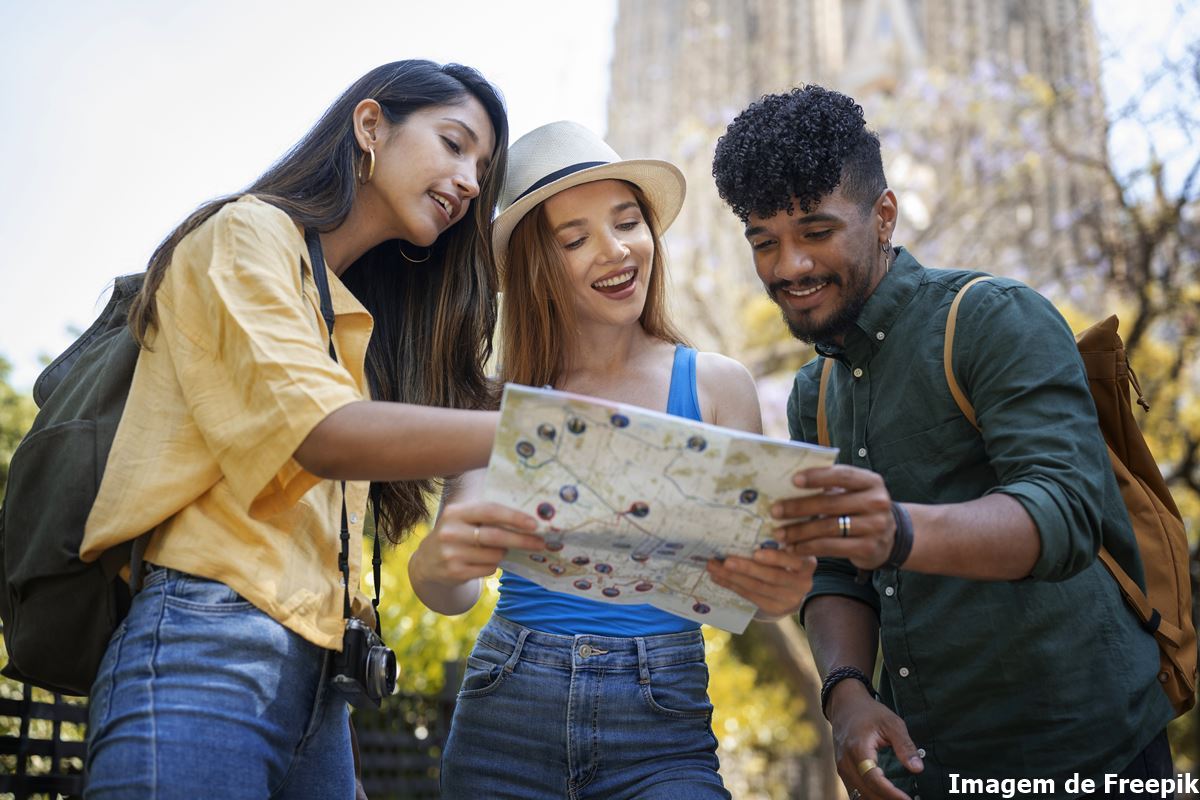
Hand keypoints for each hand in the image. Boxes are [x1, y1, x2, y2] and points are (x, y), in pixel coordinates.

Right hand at [410, 499, 541, 587]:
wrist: (427, 561)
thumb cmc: (457, 534)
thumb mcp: (464, 519)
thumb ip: (488, 515)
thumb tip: (529, 519)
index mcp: (456, 512)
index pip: (490, 511)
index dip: (514, 517)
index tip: (534, 524)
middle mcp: (451, 532)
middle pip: (496, 536)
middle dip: (522, 540)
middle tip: (540, 543)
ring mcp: (451, 554)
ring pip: (495, 555)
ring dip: (504, 553)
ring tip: (500, 550)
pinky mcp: (454, 572)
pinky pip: (488, 569)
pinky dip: (493, 565)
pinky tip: (485, 561)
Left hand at [706, 547, 815, 618]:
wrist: (793, 592)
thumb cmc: (788, 562)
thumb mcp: (790, 552)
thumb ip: (778, 544)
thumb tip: (746, 528)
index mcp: (807, 564)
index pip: (792, 561)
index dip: (775, 558)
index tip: (756, 553)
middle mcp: (802, 584)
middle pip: (771, 577)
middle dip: (746, 568)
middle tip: (726, 560)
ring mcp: (788, 599)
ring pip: (757, 588)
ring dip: (732, 577)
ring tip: (714, 567)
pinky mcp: (774, 609)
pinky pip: (750, 596)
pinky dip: (732, 585)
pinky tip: (718, 577)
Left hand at [772, 466, 895, 569]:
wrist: (890, 538)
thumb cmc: (860, 508)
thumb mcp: (853, 492)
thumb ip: (830, 486)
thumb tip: (788, 481)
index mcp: (871, 481)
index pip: (842, 475)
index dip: (817, 477)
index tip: (793, 480)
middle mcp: (877, 502)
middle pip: (830, 503)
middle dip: (798, 507)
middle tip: (775, 511)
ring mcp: (875, 527)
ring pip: (828, 528)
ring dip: (799, 531)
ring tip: (779, 533)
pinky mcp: (869, 548)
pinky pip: (832, 547)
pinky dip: (809, 547)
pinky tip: (793, 548)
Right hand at [828, 682, 922, 799]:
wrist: (845, 705)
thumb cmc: (870, 712)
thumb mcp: (892, 723)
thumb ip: (905, 746)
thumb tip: (918, 768)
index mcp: (858, 749)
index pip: (874, 780)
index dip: (891, 794)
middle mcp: (846, 762)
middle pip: (865, 792)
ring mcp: (842, 768)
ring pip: (858, 795)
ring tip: (898, 799)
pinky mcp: (843, 771)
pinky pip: (855, 791)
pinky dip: (870, 797)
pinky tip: (885, 797)